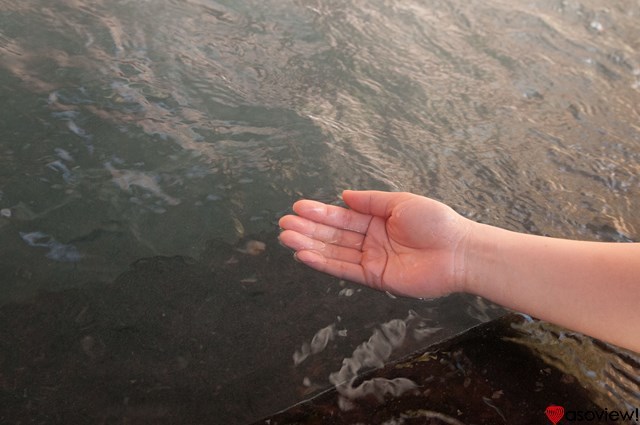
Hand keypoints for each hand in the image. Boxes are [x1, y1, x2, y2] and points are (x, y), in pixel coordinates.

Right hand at [278, 190, 472, 297]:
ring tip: (287, 238)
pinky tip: (305, 255)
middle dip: (308, 229)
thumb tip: (343, 195)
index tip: (298, 208)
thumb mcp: (400, 202)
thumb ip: (370, 201)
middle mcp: (371, 240)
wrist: (458, 251)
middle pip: (333, 235)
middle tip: (283, 224)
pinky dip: (324, 263)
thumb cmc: (434, 222)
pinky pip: (344, 269)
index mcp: (377, 221)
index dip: (320, 213)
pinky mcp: (374, 278)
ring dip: (310, 245)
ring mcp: (371, 259)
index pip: (342, 217)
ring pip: (334, 251)